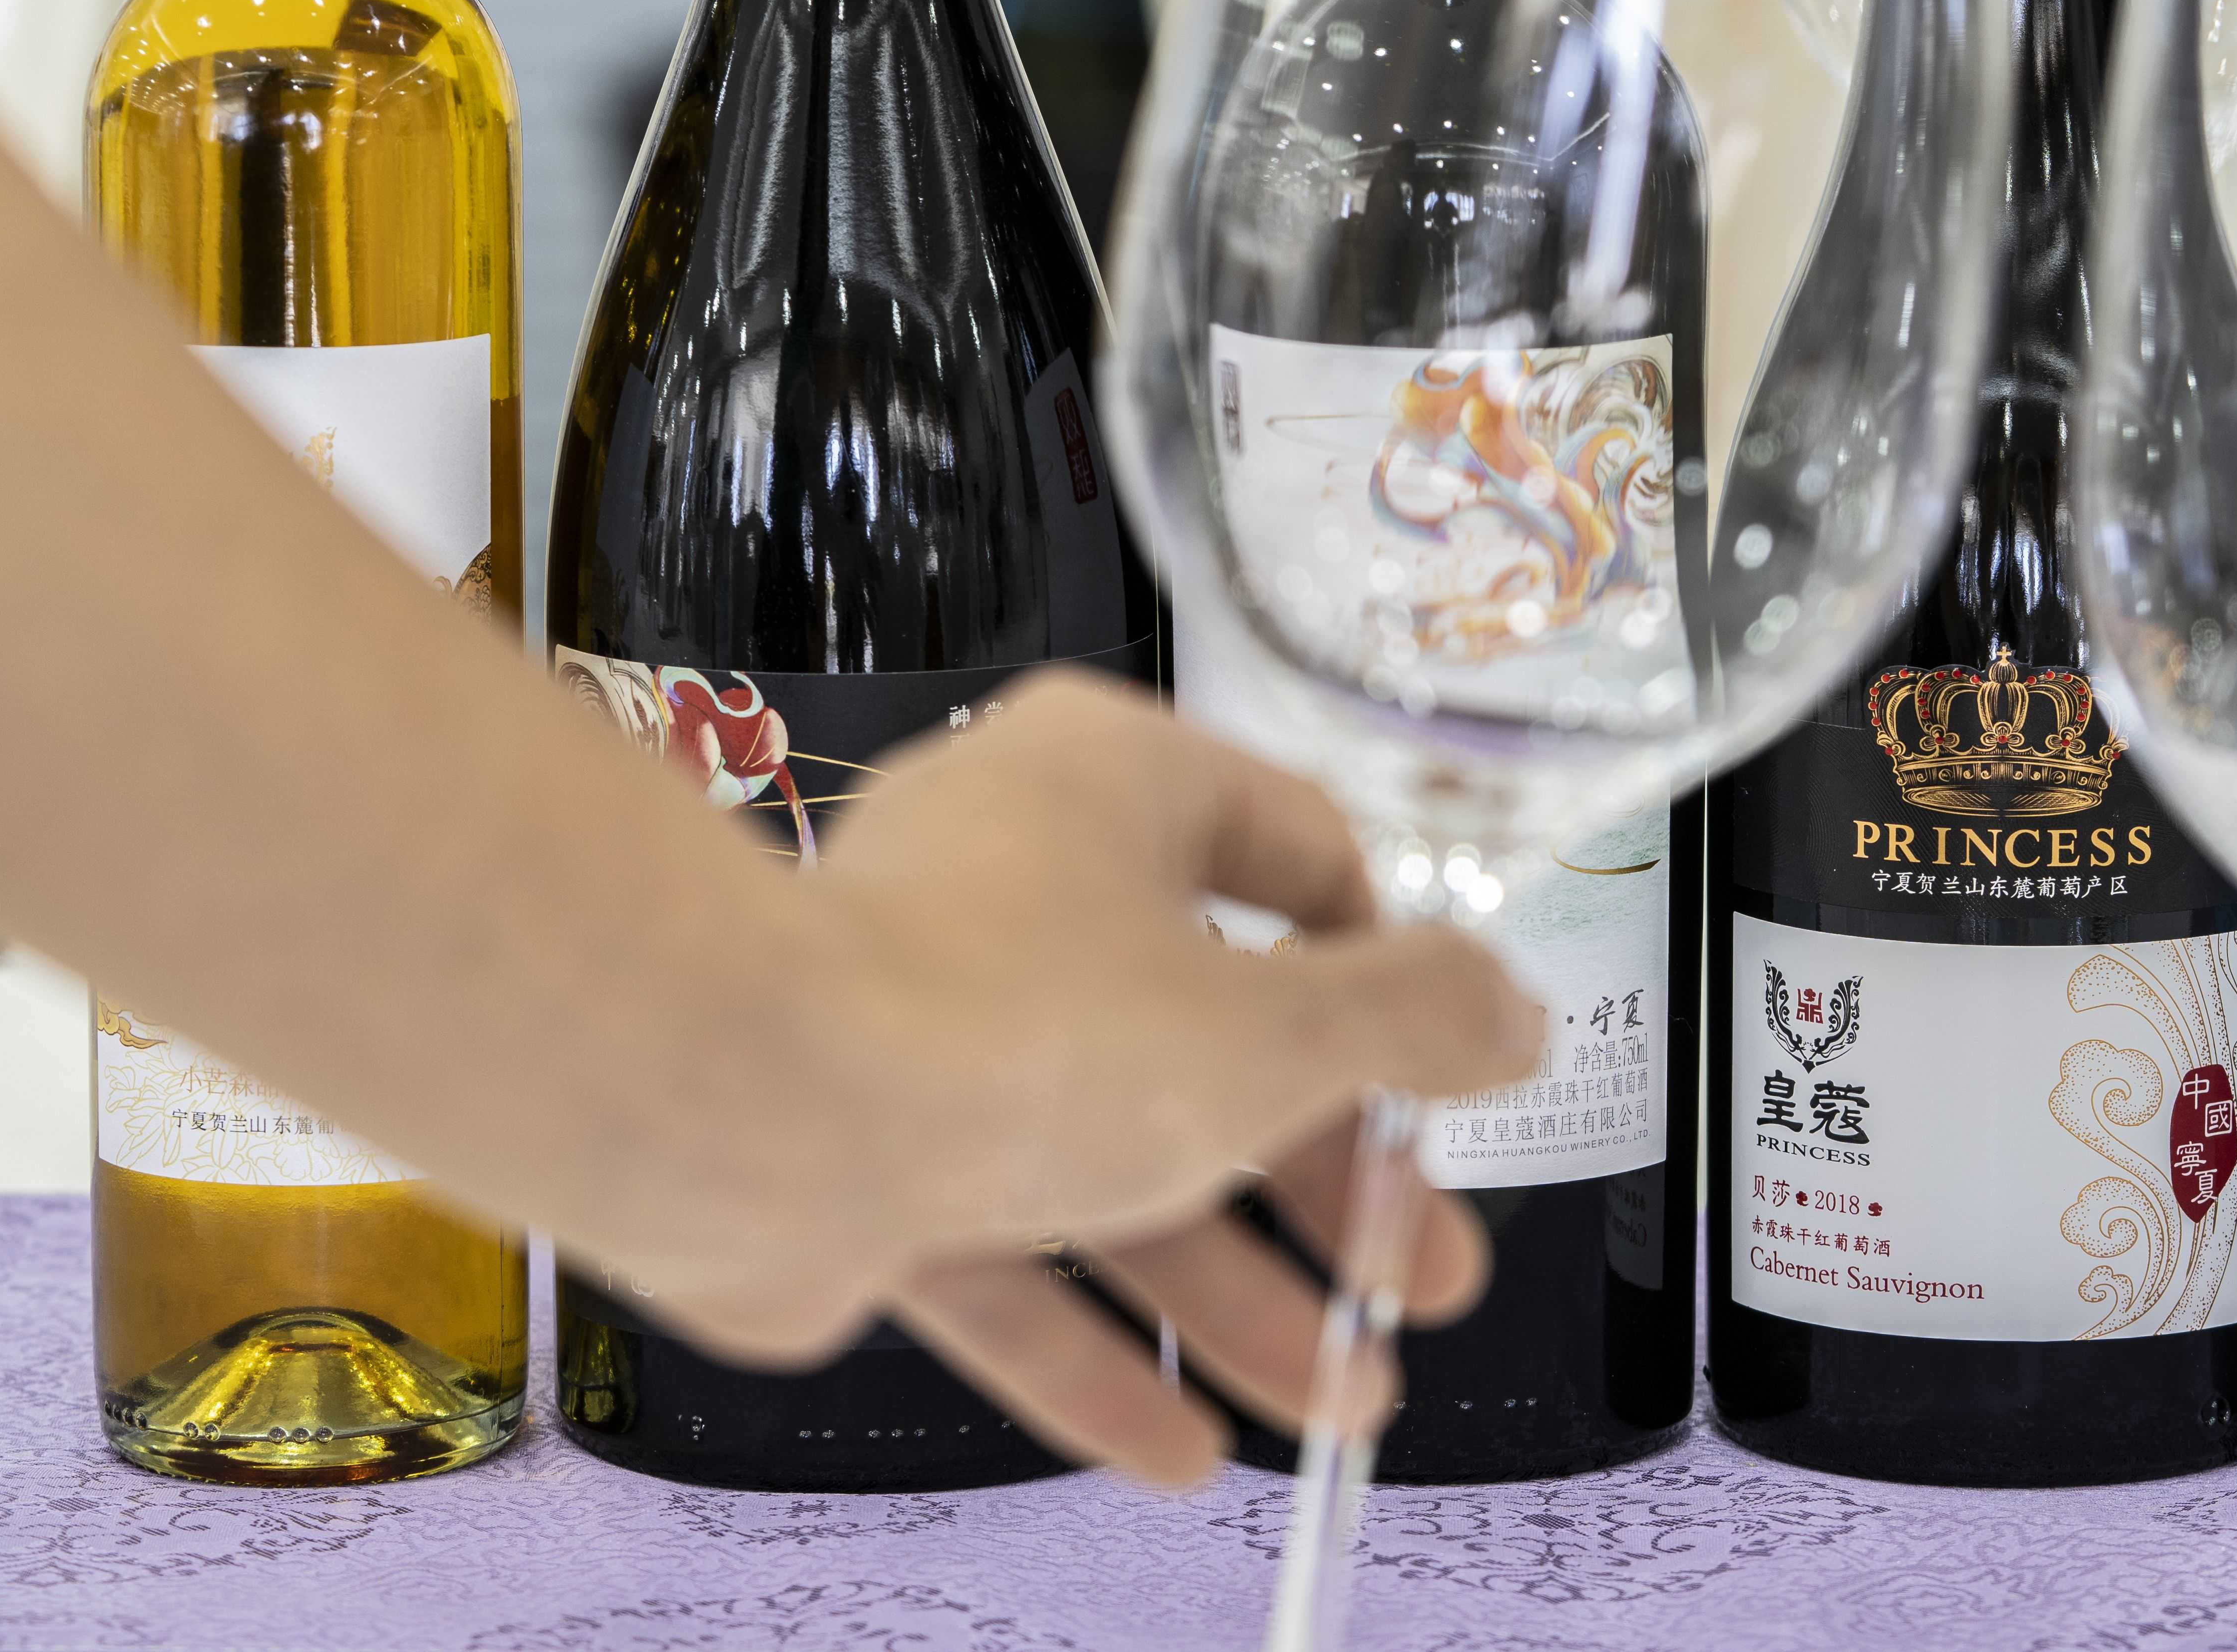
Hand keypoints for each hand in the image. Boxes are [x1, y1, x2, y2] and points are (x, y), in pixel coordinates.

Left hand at [569, 669, 1540, 1486]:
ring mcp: (929, 1020)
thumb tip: (1510, 1010)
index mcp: (1119, 787)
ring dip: (1235, 1293)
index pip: (1302, 862)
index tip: (1449, 1089)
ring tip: (1340, 1407)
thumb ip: (1414, 1022)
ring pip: (1119, 1161)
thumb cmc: (1011, 1026)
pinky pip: (1003, 1245)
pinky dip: (1091, 1345)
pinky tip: (1180, 1449)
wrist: (726, 1108)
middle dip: (1332, 1193)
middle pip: (1221, 1040)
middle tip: (1414, 1289)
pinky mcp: (857, 1147)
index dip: (1391, 985)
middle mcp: (1021, 882)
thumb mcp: (1277, 1029)